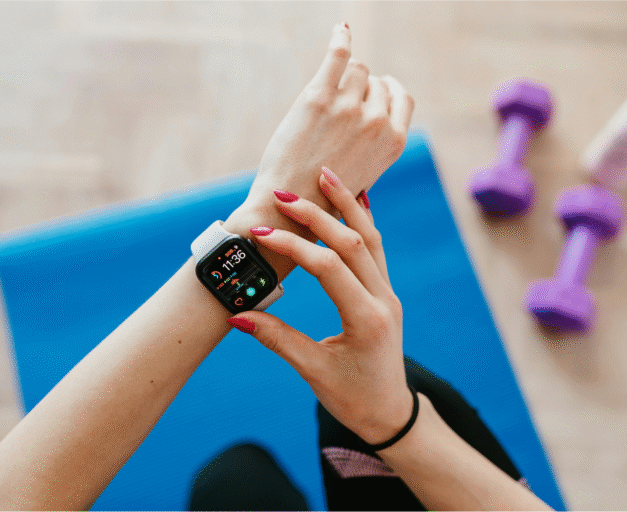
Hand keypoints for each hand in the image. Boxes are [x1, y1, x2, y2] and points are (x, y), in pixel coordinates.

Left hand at [225, 24, 413, 253]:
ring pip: (356, 68)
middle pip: (375, 81)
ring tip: (326, 97)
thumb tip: (377, 120)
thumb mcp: (365, 174)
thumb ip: (375, 145)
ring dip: (343, 77)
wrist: (291, 204)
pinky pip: (338, 56)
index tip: (375, 89)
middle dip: (359, 88)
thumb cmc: (323, 194)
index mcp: (394, 142)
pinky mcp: (319, 97)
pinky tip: (341, 30)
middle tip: (337, 108)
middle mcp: (377, 122)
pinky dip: (341, 39)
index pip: (402, 97)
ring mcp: (349, 107)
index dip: (386, 91)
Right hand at [228, 168, 412, 444]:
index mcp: (366, 319)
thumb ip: (277, 339)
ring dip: (347, 205)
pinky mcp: (385, 293)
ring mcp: (388, 294)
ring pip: (370, 238)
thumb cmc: (353, 398)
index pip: (327, 268)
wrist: (390, 413)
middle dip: (317, 214)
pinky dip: (363, 222)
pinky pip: (377, 249)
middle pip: (352, 242)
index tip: (260, 234)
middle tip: (285, 194)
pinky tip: (355, 199)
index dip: (292, 246)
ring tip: (326, 174)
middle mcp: (383, 300)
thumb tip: (236, 316)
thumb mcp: (313, 371)